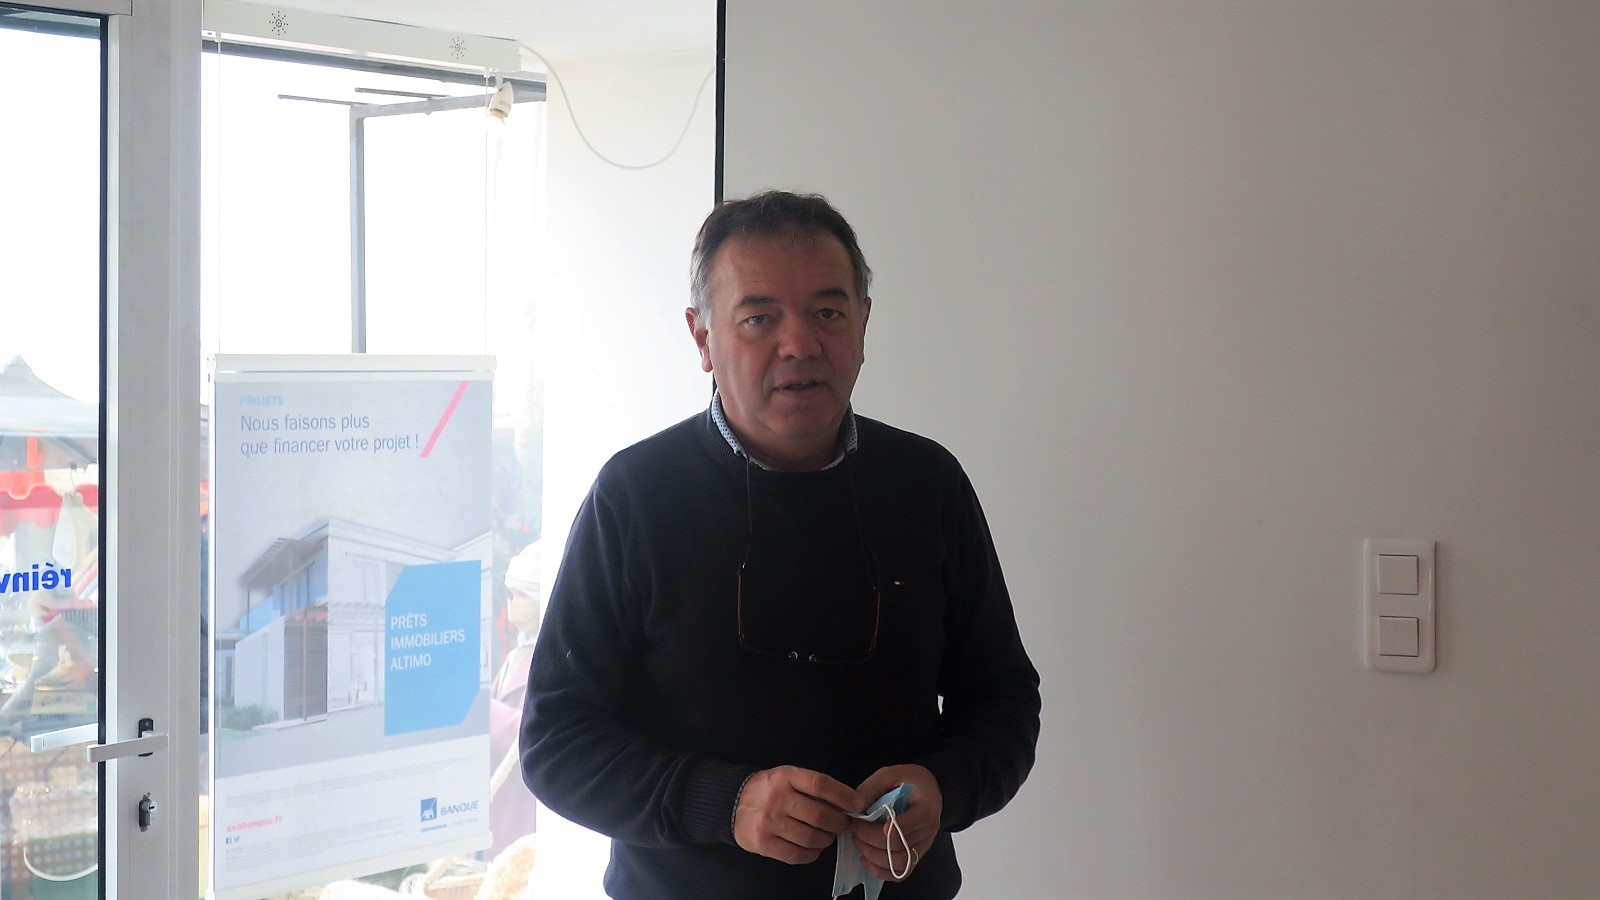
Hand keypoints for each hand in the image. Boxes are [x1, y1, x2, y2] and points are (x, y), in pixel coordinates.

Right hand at [733, 765, 864, 864]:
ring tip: (826, 835)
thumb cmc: (768, 790)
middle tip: (842, 824)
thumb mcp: (787, 777)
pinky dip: (812, 853)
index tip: (857, 805)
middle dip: (839, 823)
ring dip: (826, 840)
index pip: (820, 784)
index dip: (843, 796)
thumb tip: (846, 804)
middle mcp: (777, 799)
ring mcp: (769, 823)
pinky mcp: (764, 843)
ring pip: (811, 838)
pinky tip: (813, 847)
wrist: (732, 804)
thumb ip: (812, 787)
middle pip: (820, 815)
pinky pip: (798, 855)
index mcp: (785, 777)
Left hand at [850, 764, 942, 881]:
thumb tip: (854, 809)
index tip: (859, 821)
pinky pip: (901, 872)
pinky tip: (866, 860)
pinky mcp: (916, 855)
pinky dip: (882, 871)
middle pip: (898, 847)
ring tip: (858, 842)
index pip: (903, 828)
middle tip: (854, 829)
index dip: (879, 831)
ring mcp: (924, 846)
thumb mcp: (891, 774)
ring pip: (899, 864)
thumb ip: (872, 788)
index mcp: (925, 809)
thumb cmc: (911, 780)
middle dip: (869, 841)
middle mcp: (928, 831)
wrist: (931, 790)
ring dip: (873, 857)